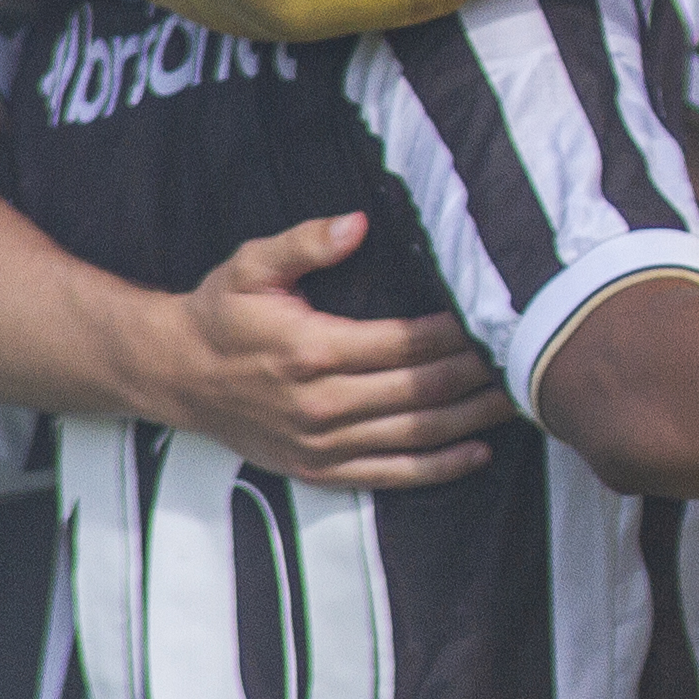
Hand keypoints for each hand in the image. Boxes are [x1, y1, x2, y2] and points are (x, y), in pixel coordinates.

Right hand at [133, 212, 511, 487]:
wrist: (171, 374)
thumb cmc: (219, 314)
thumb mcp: (250, 266)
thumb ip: (304, 242)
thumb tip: (357, 224)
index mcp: (312, 350)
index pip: (405, 344)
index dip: (457, 333)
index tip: (496, 316)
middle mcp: (320, 403)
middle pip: (421, 390)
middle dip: (479, 373)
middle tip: (527, 354)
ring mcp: (320, 443)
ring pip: (415, 434)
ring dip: (473, 418)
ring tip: (520, 397)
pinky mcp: (317, 468)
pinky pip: (389, 474)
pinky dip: (438, 467)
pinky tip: (478, 450)